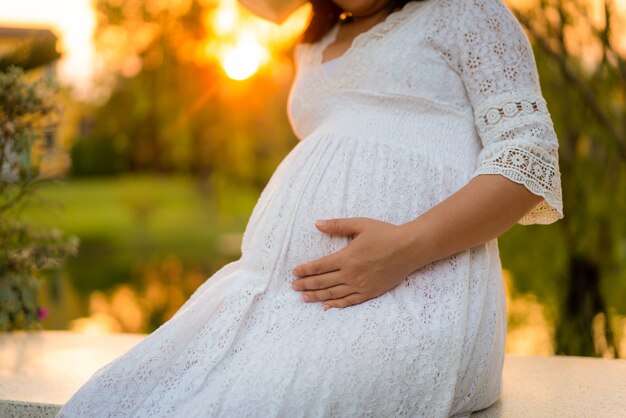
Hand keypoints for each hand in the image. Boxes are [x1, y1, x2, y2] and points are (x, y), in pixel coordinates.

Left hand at [291, 217, 415, 309]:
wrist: (409, 249)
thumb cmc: (385, 234)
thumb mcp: (360, 225)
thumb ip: (337, 225)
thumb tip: (317, 223)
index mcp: (346, 257)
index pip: (319, 266)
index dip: (305, 270)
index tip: (294, 273)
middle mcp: (351, 274)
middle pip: (322, 282)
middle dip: (306, 284)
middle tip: (294, 287)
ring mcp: (360, 285)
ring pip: (333, 294)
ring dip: (316, 296)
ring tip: (304, 297)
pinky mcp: (370, 292)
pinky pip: (349, 301)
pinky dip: (336, 305)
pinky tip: (326, 306)